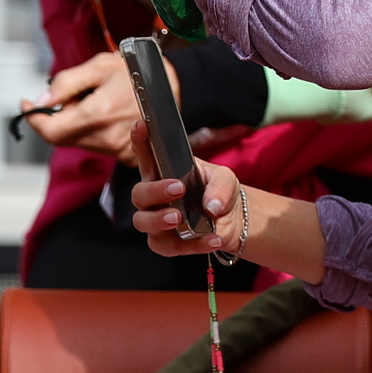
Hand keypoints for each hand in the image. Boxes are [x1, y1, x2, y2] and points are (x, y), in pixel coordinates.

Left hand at [17, 48, 165, 157]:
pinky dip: (91, 131)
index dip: (33, 119)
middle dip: (57, 118)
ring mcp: (116, 150)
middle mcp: (106, 138)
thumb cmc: (137, 73)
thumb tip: (41, 100)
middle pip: (61, 137)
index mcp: (97, 114)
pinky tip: (105, 115)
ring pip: (77, 142)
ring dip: (75, 124)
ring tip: (95, 102)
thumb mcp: (99, 66)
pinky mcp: (124, 156)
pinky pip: (95, 146)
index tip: (26, 104)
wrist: (173, 89)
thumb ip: (66, 83)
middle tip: (72, 96)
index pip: (50, 130)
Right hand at [124, 119, 237, 255]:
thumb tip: (211, 206)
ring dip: (158, 220)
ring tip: (178, 217)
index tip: (141, 125)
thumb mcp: (225, 179)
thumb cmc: (220, 191)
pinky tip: (212, 239)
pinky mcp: (167, 243)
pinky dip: (192, 245)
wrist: (233, 220)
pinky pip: (168, 247)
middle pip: (138, 194)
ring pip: (142, 221)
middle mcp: (154, 197)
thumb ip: (219, 186)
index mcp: (163, 173)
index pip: (146, 155)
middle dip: (154, 191)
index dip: (139, 140)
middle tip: (178, 188)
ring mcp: (156, 221)